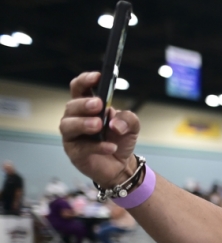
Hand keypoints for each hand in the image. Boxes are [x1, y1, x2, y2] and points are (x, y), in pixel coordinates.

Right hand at [60, 72, 140, 187]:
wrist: (121, 165)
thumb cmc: (120, 140)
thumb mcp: (132, 126)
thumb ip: (128, 118)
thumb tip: (115, 123)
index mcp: (88, 107)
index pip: (80, 89)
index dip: (85, 81)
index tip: (97, 77)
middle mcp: (76, 118)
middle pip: (71, 106)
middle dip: (84, 104)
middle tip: (98, 105)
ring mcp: (73, 136)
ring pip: (68, 125)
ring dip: (83, 123)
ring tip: (98, 125)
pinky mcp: (75, 153)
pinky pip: (81, 148)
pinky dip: (97, 147)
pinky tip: (110, 147)